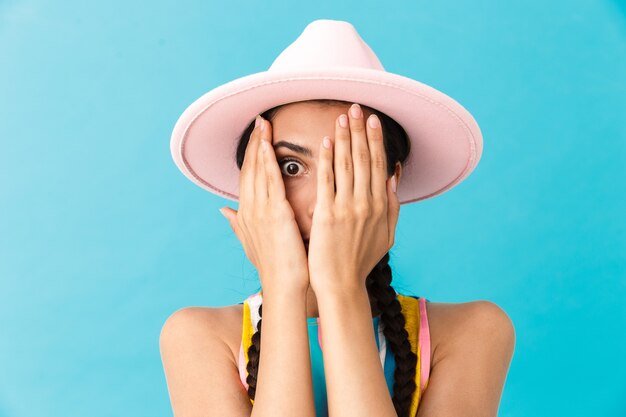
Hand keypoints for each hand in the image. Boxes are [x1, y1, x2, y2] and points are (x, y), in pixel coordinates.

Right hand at [220, 116, 309, 292]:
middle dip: (254, 143)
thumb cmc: (274, 267)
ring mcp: (260, 211)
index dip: (250, 155)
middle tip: (260, 120)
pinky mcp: (276, 214)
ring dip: (260, 145)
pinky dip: (268, 162)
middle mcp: (249, 210)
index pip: (246, 177)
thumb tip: (224, 211)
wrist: (284, 287)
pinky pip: (271, 182)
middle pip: (249, 169)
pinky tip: (269, 144)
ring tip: (264, 123)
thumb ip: (238, 223)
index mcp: (245, 215)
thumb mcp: (252, 242)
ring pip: (258, 171)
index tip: (256, 135)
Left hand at [307, 104, 399, 293]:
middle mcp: (367, 203)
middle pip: (364, 159)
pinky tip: (325, 142)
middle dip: (361, 130)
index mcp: (381, 206)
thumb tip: (393, 176)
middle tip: (357, 107)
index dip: (376, 140)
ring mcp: (347, 208)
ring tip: (343, 117)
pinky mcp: (327, 215)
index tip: (373, 120)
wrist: (341, 284)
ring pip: (347, 165)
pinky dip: (327, 160)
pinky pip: (327, 181)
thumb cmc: (361, 261)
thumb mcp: (386, 234)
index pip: (379, 165)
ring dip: (345, 138)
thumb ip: (392, 205)